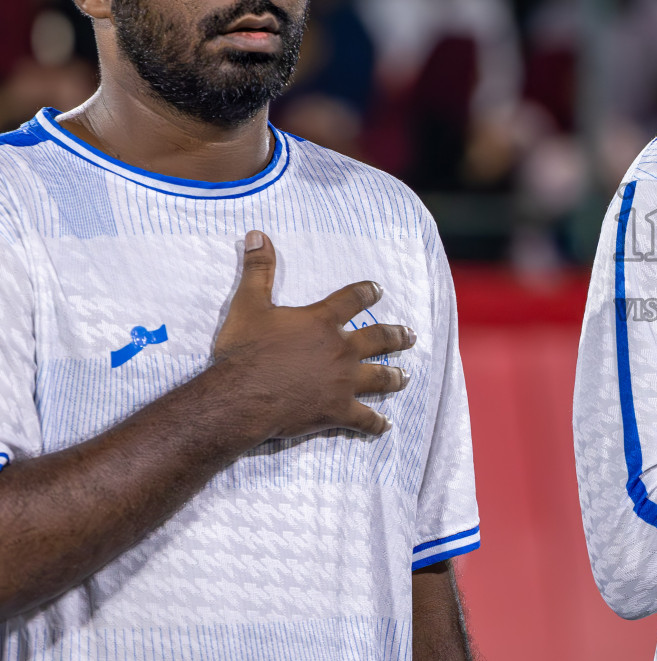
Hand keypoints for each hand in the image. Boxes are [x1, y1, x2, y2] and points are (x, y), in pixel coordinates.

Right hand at [211, 230, 414, 440]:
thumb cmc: (245, 351)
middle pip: (379, 339)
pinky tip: (385, 426)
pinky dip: (376, 424)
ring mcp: (343, 382)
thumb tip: (257, 234)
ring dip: (395, 376)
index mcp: (322, 322)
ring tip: (405, 376)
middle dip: (397, 337)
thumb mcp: (249, 304)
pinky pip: (364, 419)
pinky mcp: (337, 411)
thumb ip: (258, 269)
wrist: (241, 397)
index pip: (352, 300)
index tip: (378, 290)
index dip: (367, 293)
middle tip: (410, 335)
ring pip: (380, 377)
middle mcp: (341, 349)